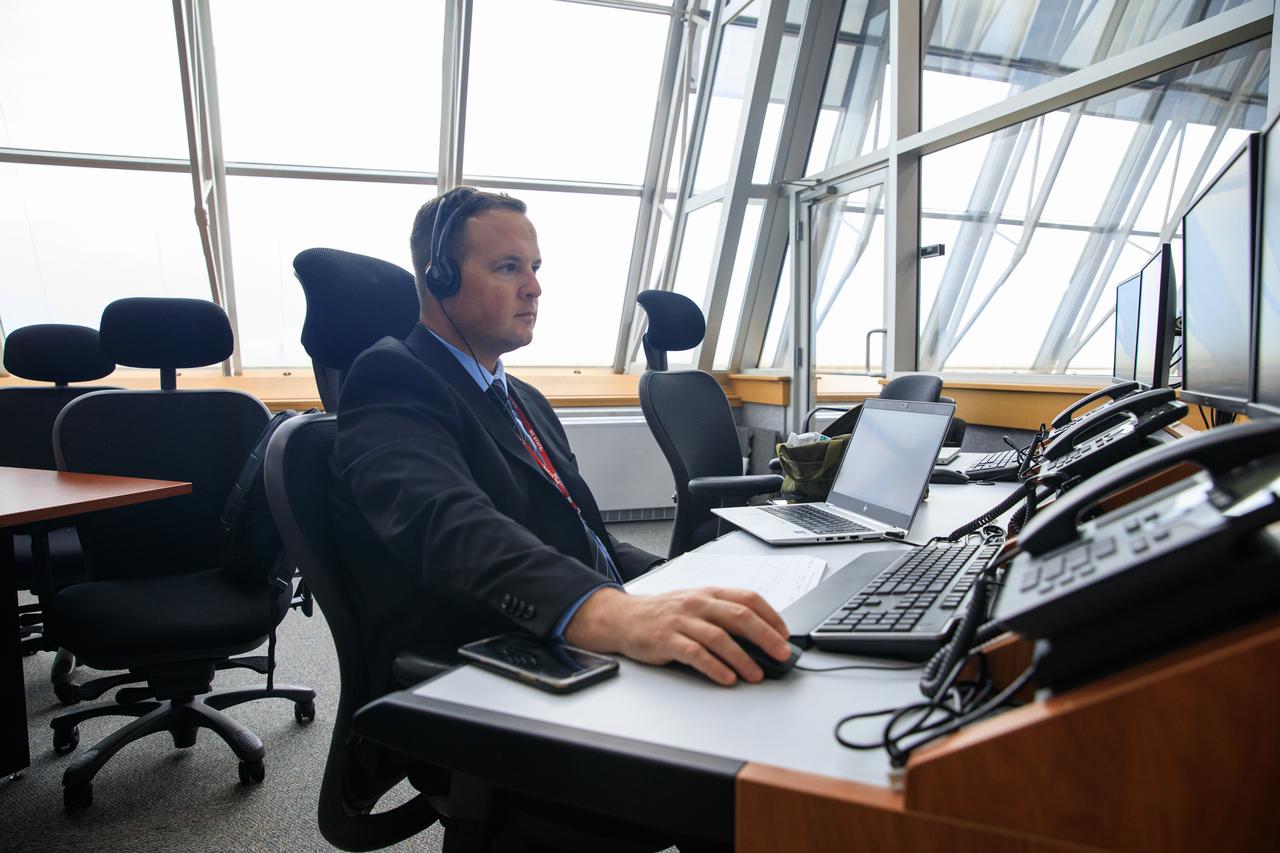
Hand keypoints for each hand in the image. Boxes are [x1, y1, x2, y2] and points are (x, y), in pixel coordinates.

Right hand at [563, 586, 789, 685]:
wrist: (623, 617)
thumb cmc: (664, 613)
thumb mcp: (695, 605)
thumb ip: (723, 616)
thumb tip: (760, 638)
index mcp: (709, 593)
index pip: (748, 598)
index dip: (771, 616)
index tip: (785, 635)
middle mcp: (698, 603)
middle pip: (739, 616)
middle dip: (766, 637)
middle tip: (781, 654)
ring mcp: (682, 621)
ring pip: (720, 638)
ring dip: (742, 658)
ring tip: (756, 674)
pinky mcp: (667, 640)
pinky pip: (696, 654)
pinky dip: (714, 667)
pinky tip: (727, 678)